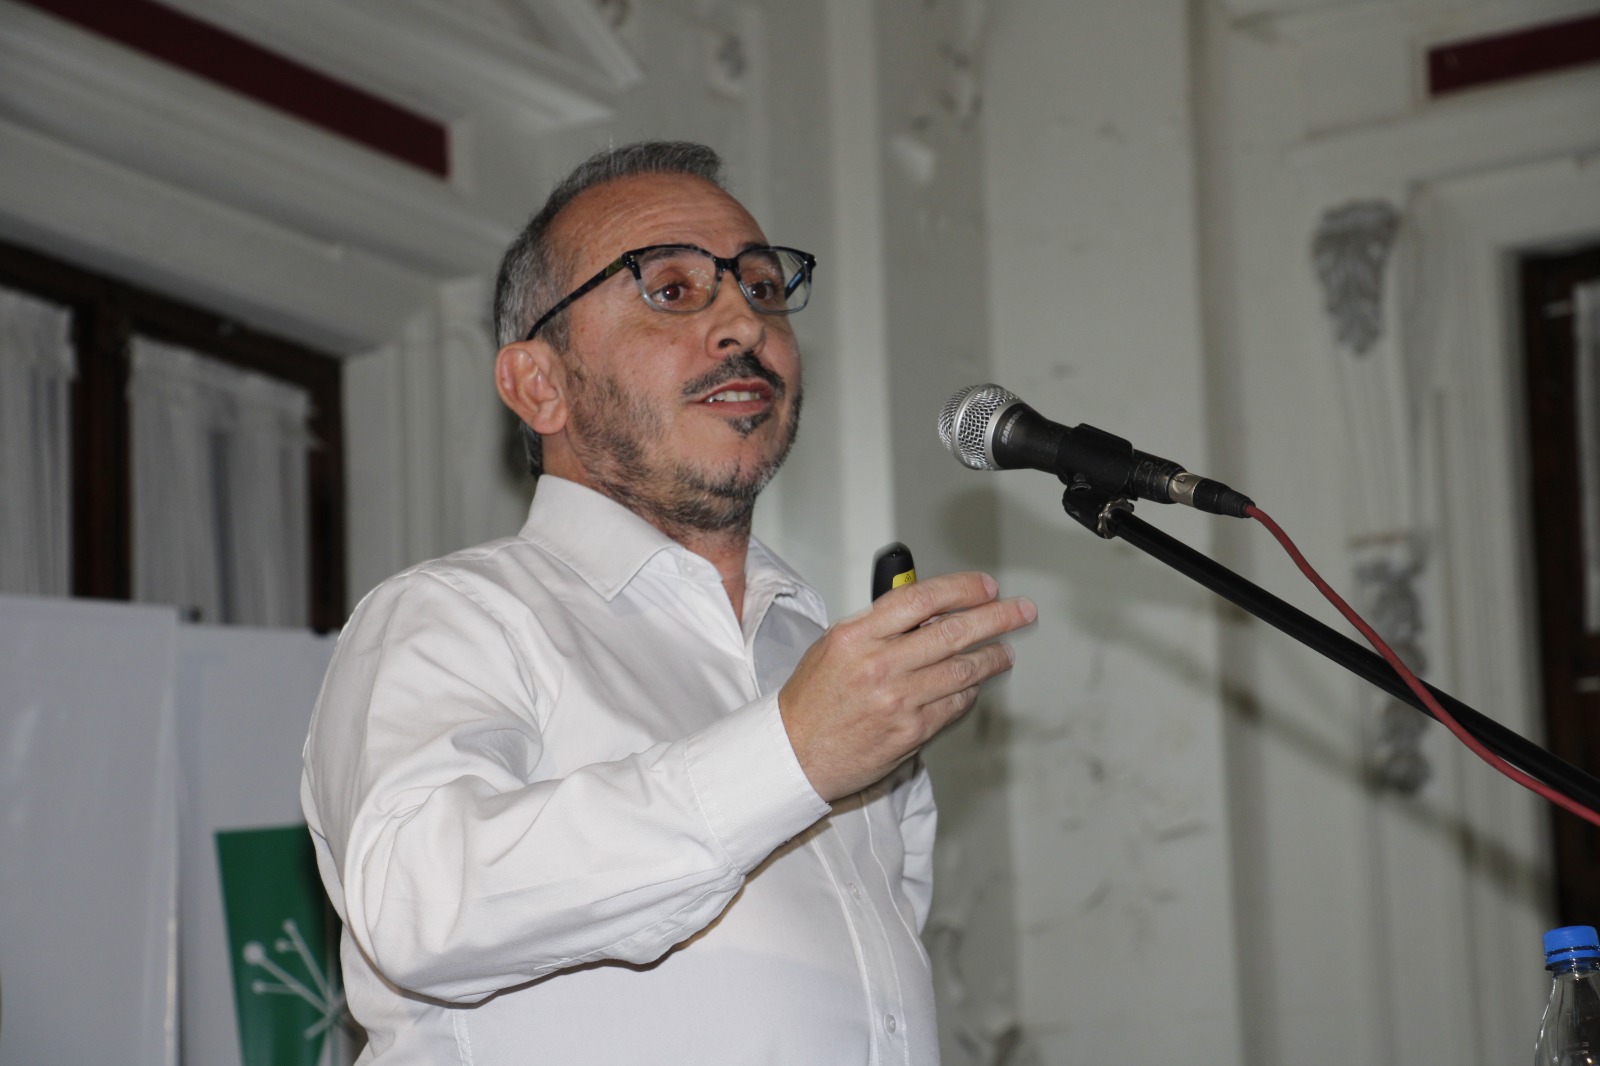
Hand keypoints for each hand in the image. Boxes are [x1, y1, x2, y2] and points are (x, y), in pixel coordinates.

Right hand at [778, 572, 1035, 800]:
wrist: (794, 753)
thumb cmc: (812, 700)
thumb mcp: (835, 645)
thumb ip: (881, 626)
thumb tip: (931, 612)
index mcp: (857, 635)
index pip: (922, 599)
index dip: (962, 589)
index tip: (986, 587)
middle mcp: (879, 665)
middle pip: (953, 631)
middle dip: (997, 618)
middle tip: (1021, 611)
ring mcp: (898, 700)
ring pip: (963, 670)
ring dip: (993, 657)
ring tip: (1005, 651)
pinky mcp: (911, 731)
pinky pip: (955, 704)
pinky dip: (970, 692)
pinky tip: (974, 685)